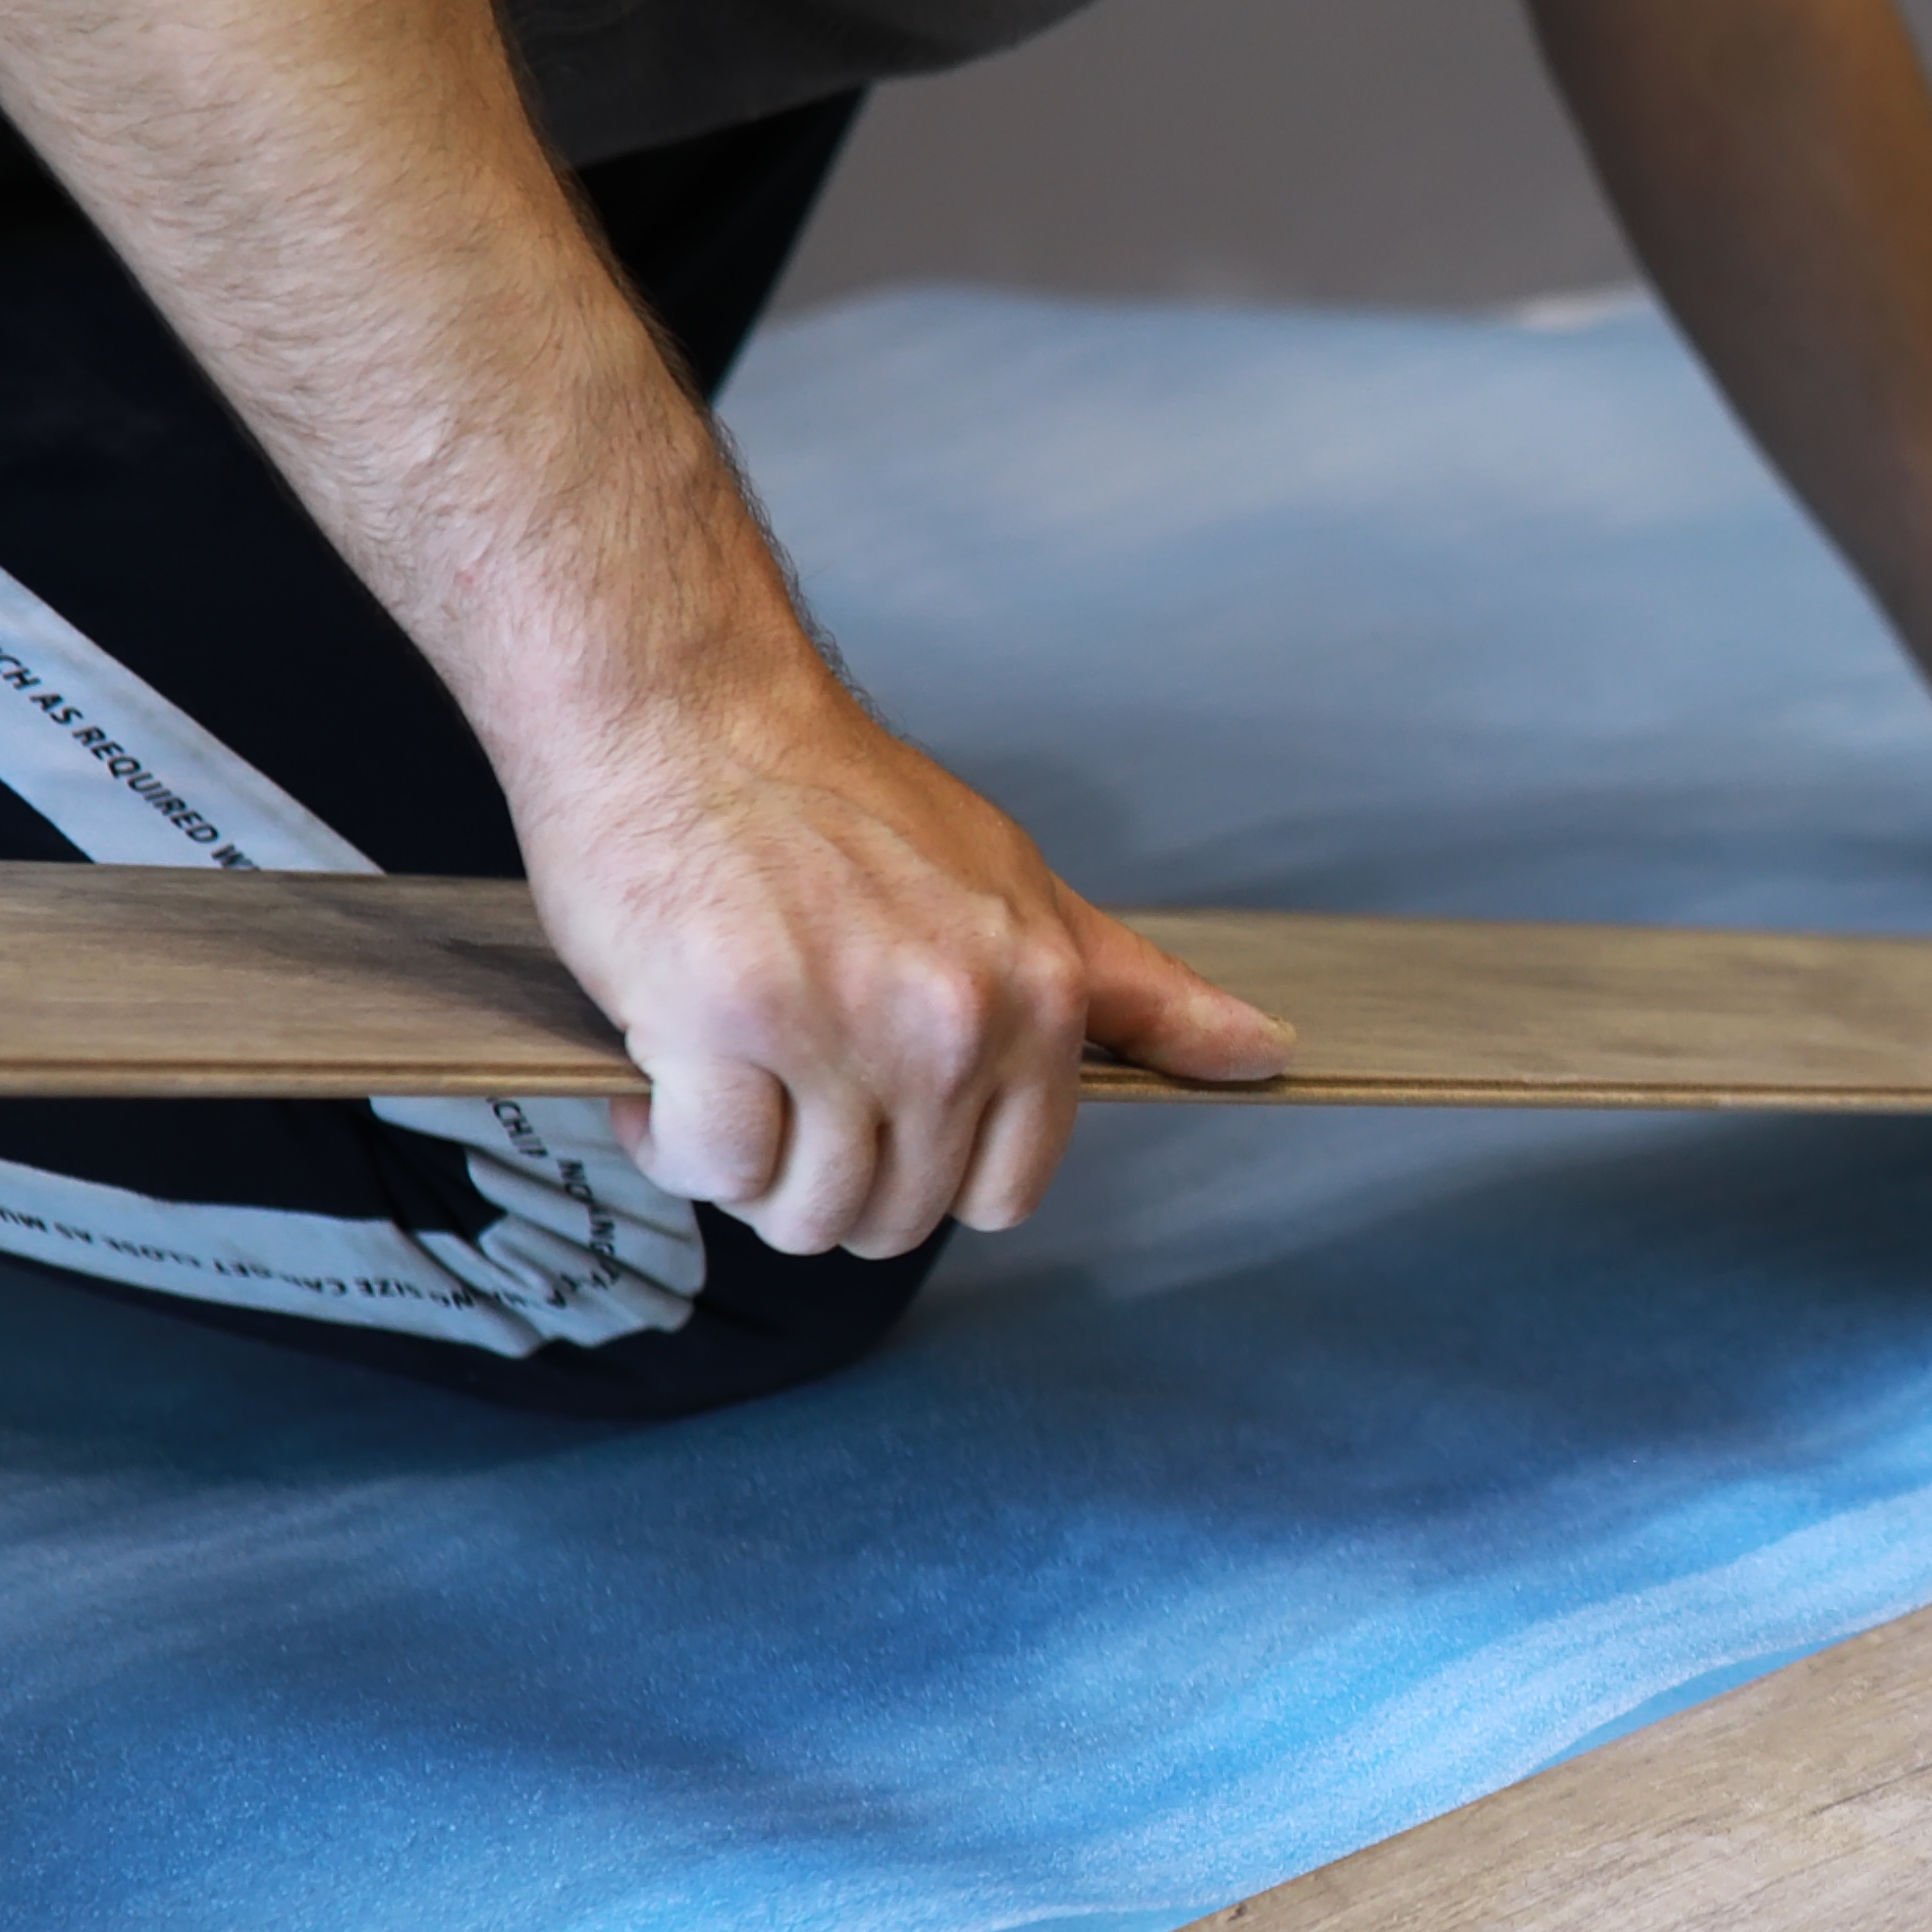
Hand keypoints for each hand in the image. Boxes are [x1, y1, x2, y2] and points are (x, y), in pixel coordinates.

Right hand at [509, 678, 1292, 1255]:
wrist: (691, 713)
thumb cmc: (841, 799)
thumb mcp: (1023, 888)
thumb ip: (1136, 994)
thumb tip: (1263, 1054)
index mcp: (1035, 998)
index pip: (1003, 1195)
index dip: (930, 1179)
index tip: (880, 1117)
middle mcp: (950, 1023)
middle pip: (894, 1218)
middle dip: (827, 1181)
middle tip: (783, 1089)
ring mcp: (837, 1027)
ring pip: (801, 1213)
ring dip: (747, 1172)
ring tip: (727, 1078)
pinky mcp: (721, 1026)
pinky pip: (710, 1169)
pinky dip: (672, 1143)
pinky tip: (668, 1077)